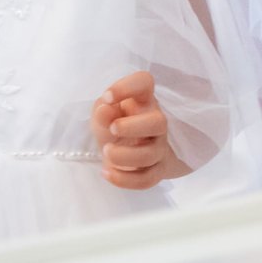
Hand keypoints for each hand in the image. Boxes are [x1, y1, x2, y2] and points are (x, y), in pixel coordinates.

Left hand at [92, 69, 178, 189]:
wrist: (129, 149)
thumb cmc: (116, 123)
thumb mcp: (103, 113)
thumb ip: (102, 110)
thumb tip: (105, 110)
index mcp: (143, 99)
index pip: (144, 82)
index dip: (126, 87)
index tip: (107, 97)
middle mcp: (156, 121)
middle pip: (159, 122)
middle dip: (133, 127)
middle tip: (113, 128)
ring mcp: (159, 147)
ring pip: (150, 154)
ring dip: (124, 155)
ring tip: (107, 151)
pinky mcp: (156, 170)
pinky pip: (147, 179)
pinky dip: (124, 180)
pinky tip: (106, 172)